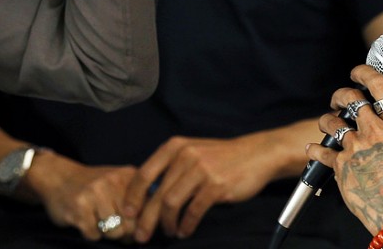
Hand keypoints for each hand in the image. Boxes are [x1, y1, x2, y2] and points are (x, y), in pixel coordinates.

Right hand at [29, 153, 137, 240]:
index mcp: (127, 175)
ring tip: (96, 219)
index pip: (146, 211)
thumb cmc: (93, 186)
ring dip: (105, 232)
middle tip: (109, 222)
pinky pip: (94, 235)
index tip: (128, 223)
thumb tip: (143, 233)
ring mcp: (95, 193)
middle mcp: (112, 181)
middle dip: (121, 230)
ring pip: (114, 231)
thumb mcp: (118, 184)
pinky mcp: (79, 207)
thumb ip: (136, 202)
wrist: (57, 176)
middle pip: (130, 225)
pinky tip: (84, 219)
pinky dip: (90, 233)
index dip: (138, 224)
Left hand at [122, 135, 278, 241]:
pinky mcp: (216, 185)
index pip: (144, 173)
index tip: (127, 214)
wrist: (255, 154)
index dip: (133, 196)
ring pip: (171, 203)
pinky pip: (193, 210)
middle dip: (146, 218)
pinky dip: (186, 224)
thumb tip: (147, 196)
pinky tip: (184, 231)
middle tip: (140, 235)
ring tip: (168, 232)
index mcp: (173, 147)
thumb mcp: (190, 153)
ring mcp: (200, 170)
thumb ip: (170, 169)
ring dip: (166, 223)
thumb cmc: (219, 157)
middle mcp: (184, 156)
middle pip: (156, 194)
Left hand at [306, 65, 382, 234]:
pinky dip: (315, 149)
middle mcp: (376, 133)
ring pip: (331, 120)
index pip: (380, 87)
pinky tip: (315, 149)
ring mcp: (356, 147)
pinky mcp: (341, 164)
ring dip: (327, 121)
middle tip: (336, 101)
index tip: (356, 72)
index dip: (364, 73)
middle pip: (350, 98)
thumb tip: (375, 112)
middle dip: (339, 95)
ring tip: (329, 125)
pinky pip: (319, 148)